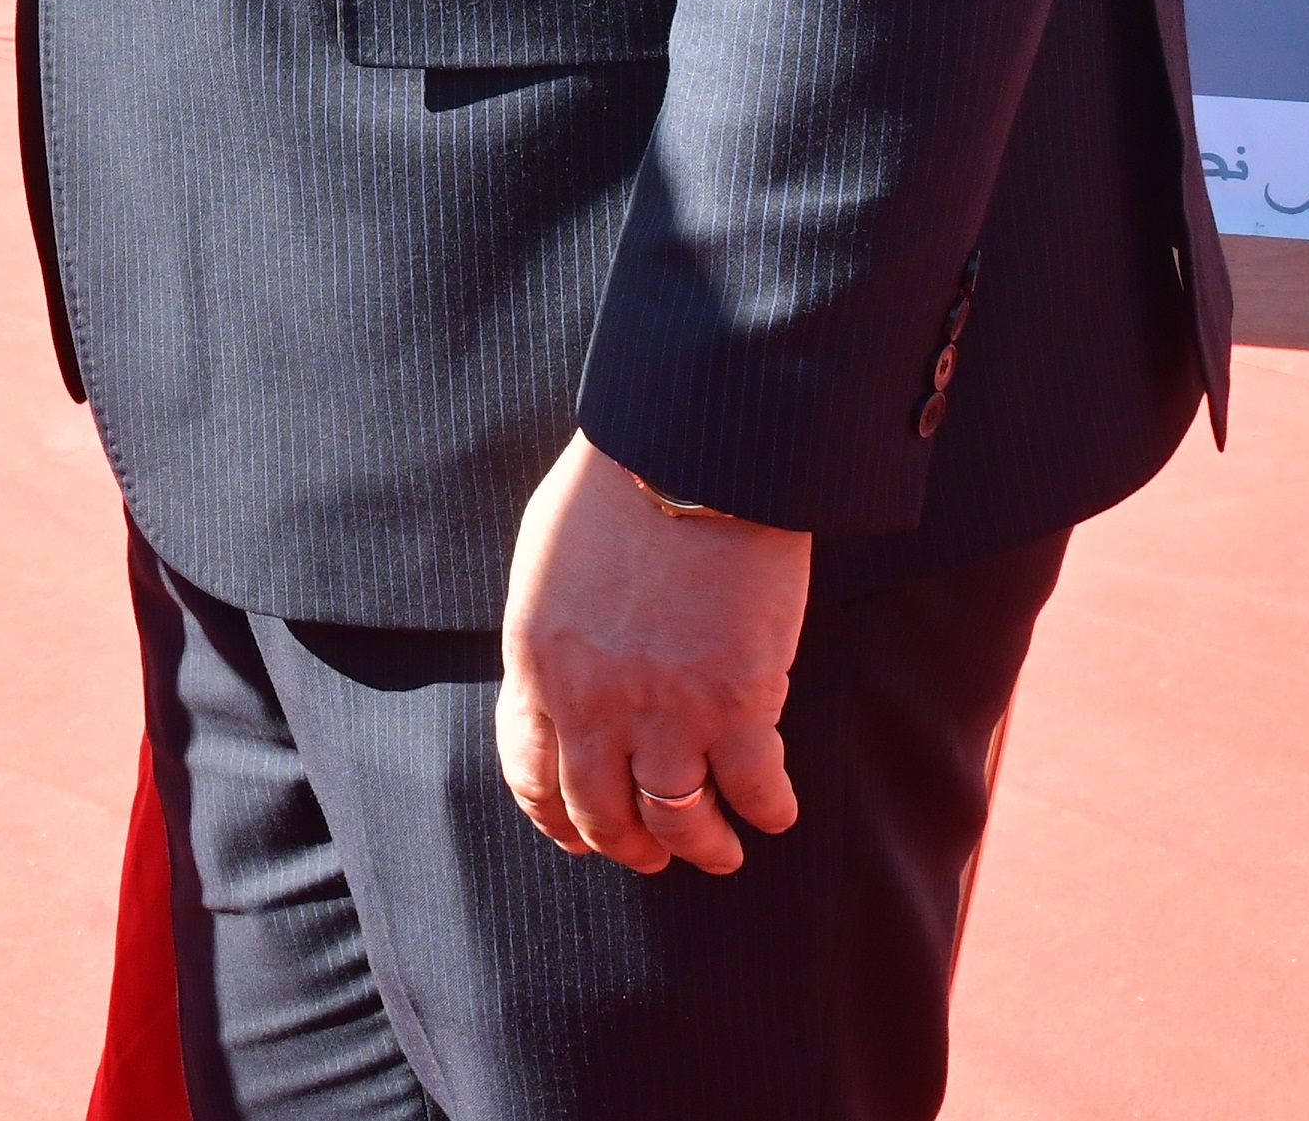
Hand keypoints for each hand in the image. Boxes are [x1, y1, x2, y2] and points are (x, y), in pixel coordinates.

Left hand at [497, 435, 812, 876]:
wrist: (692, 452)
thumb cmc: (620, 481)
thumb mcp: (547, 559)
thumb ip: (551, 629)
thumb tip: (559, 670)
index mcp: (537, 661)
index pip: (531, 772)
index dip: (556, 817)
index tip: (580, 835)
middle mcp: (593, 703)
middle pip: (601, 813)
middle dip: (629, 847)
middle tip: (654, 857)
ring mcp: (666, 711)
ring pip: (676, 822)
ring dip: (700, 848)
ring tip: (721, 852)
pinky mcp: (739, 705)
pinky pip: (754, 789)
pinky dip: (768, 810)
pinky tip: (777, 812)